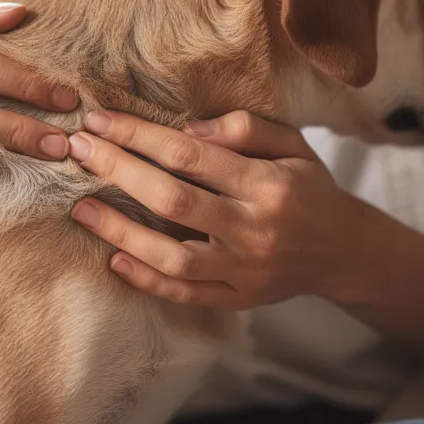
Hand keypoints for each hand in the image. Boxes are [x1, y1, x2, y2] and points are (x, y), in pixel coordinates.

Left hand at [67, 110, 369, 309]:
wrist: (345, 253)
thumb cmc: (310, 188)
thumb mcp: (293, 145)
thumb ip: (245, 128)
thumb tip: (187, 128)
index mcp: (268, 185)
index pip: (191, 155)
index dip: (139, 136)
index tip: (99, 122)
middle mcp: (254, 230)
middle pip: (173, 201)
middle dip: (119, 172)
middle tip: (78, 151)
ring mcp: (244, 272)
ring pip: (173, 257)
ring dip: (121, 233)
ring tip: (82, 209)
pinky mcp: (237, 301)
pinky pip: (185, 295)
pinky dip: (147, 281)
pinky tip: (114, 260)